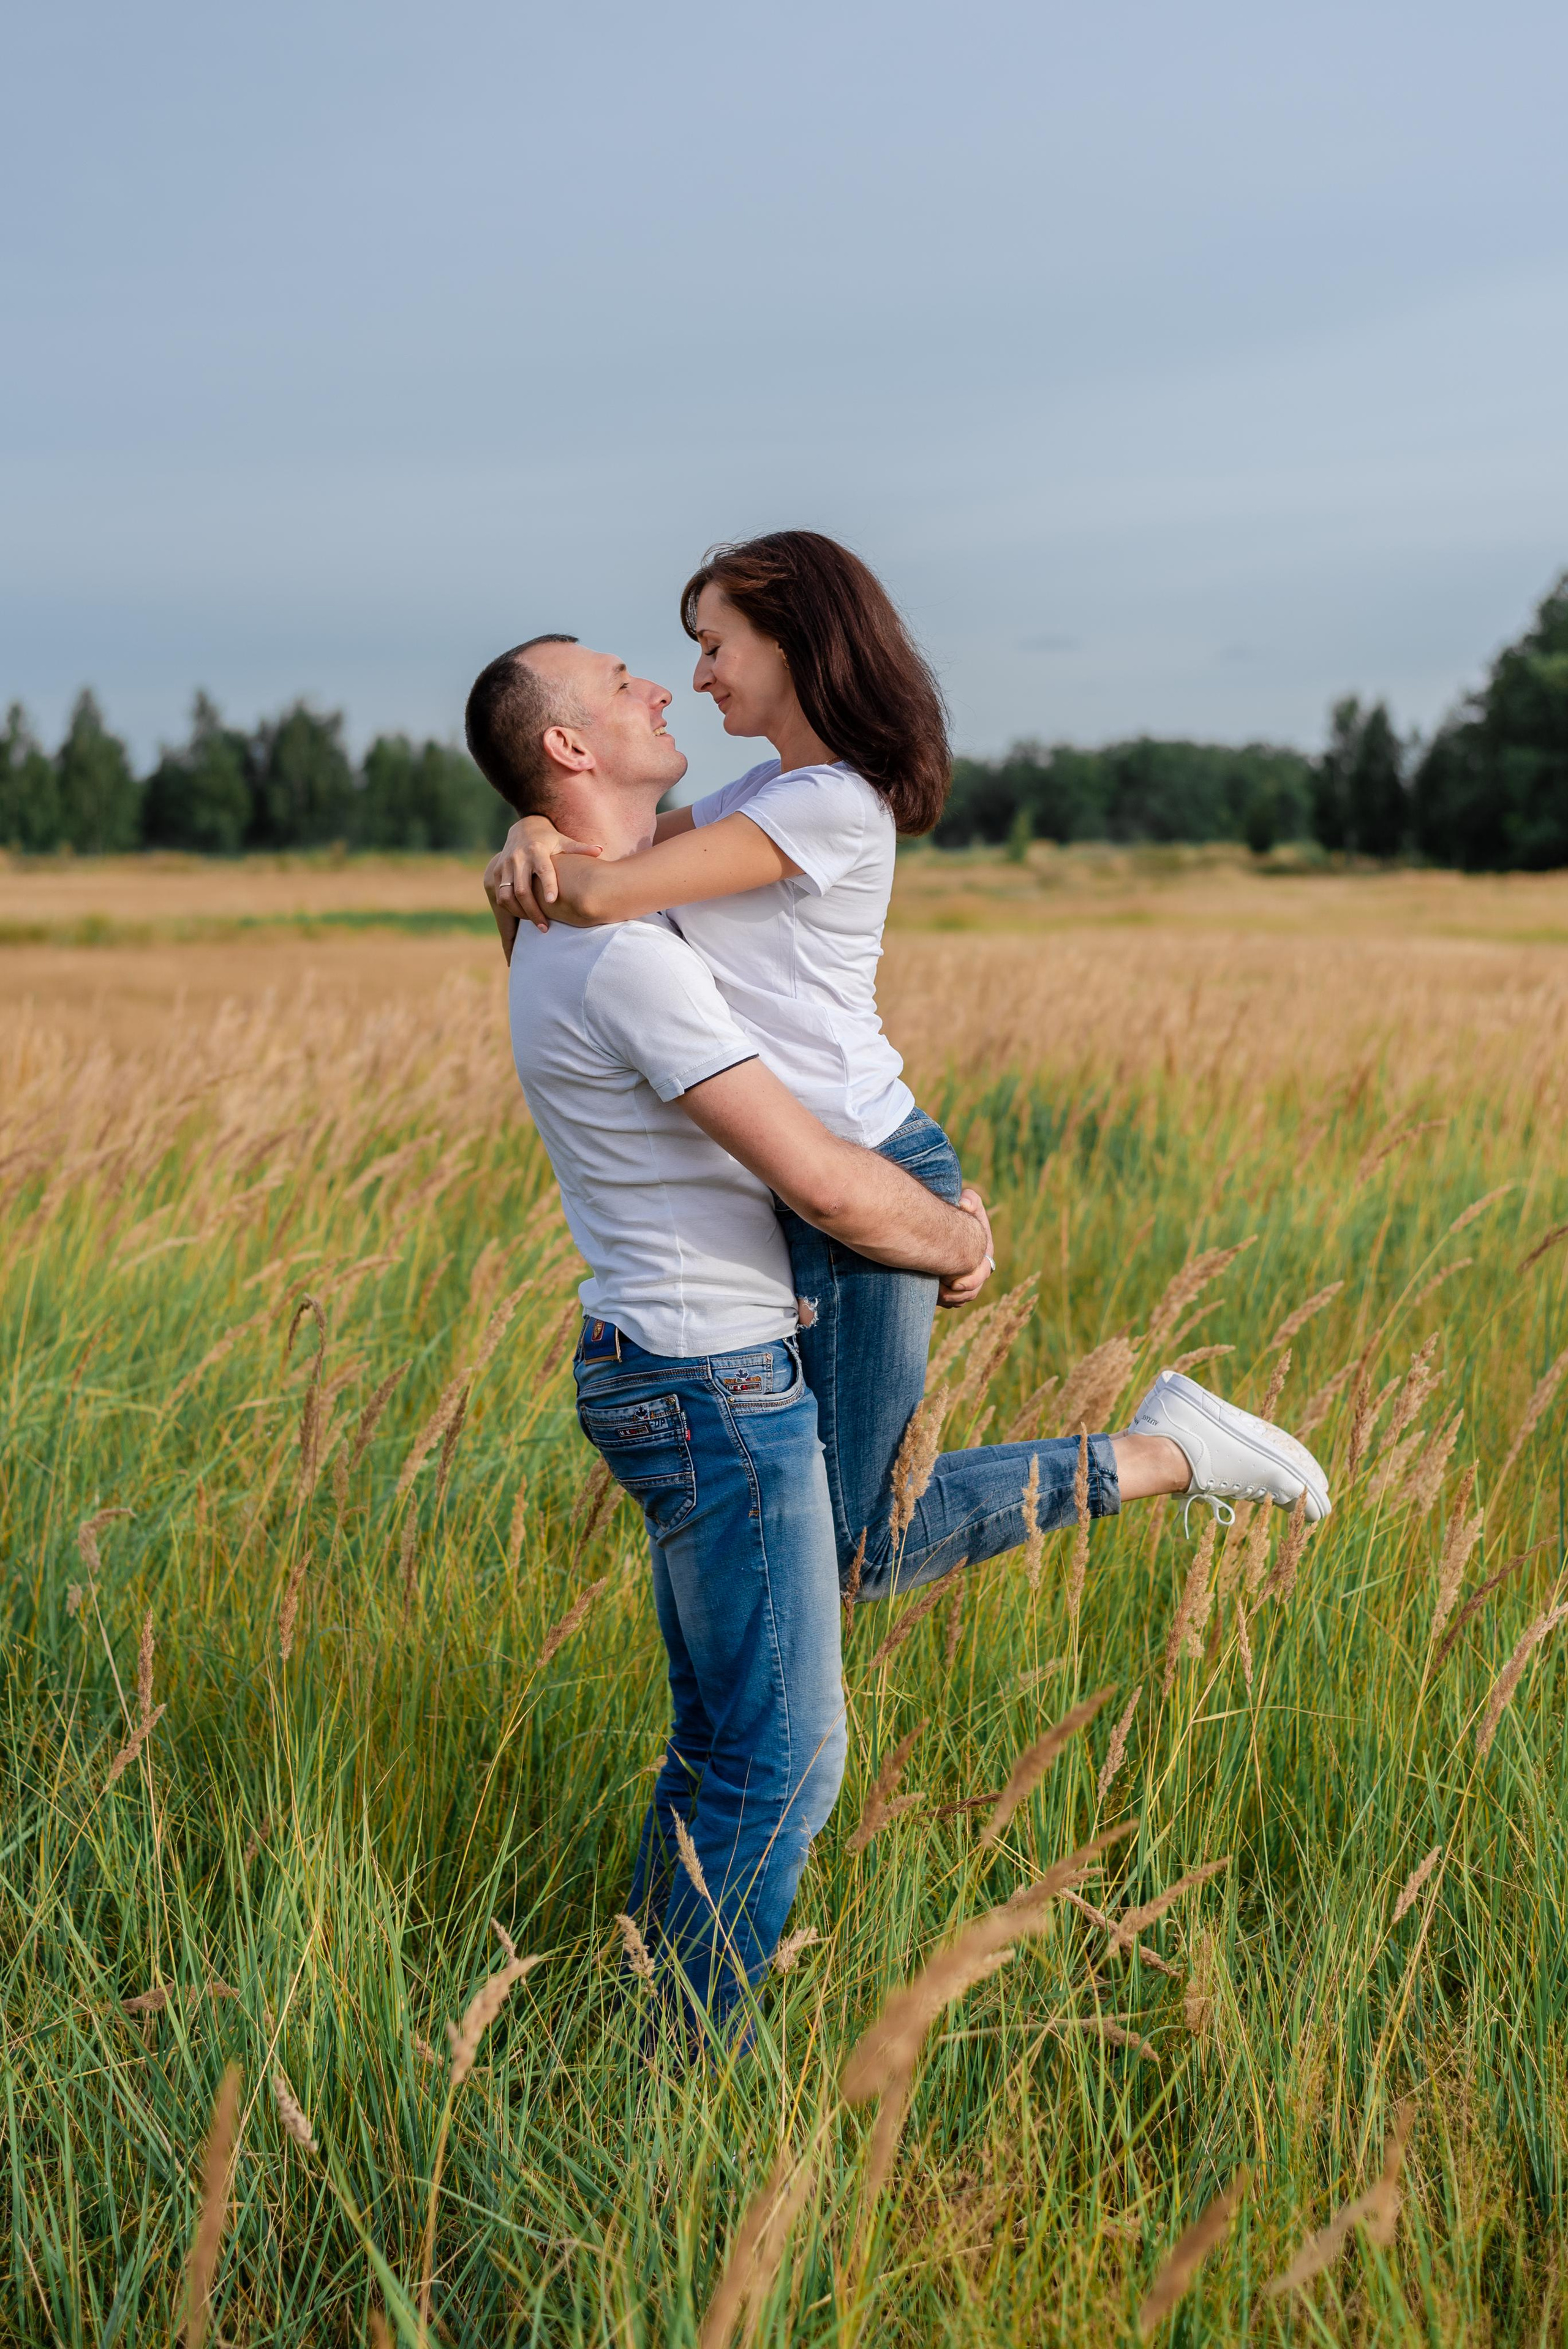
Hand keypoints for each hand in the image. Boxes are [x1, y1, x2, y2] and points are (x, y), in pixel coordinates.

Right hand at [484, 817, 602, 942]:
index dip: (547, 885)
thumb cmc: (550, 840)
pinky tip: (524, 917)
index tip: (552, 901)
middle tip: (545, 928)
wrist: (523, 829)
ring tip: (536, 924)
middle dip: (533, 911)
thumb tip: (600, 850)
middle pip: (522, 889)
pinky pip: (500, 896)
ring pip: (507, 896)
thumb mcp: (564, 841)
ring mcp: (505, 865)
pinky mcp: (496, 872)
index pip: (543, 869)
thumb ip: (580, 848)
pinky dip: (511, 909)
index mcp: (537, 850)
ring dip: (520, 913)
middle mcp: (518, 858)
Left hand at [937, 1187, 994, 1307]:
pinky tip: (933, 1296)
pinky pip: (953, 1300)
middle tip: (940, 1293)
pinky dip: (945, 1301)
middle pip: (971, 1292)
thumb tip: (964, 1203)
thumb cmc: (960, 1212)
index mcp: (984, 1255)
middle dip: (957, 1295)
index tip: (953, 1283)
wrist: (943, 1225)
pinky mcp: (955, 1285)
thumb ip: (971, 1200)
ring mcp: (967, 1279)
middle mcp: (978, 1269)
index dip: (969, 1282)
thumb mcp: (968, 1202)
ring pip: (961, 1298)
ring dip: (950, 1300)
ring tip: (935, 1295)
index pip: (982, 1274)